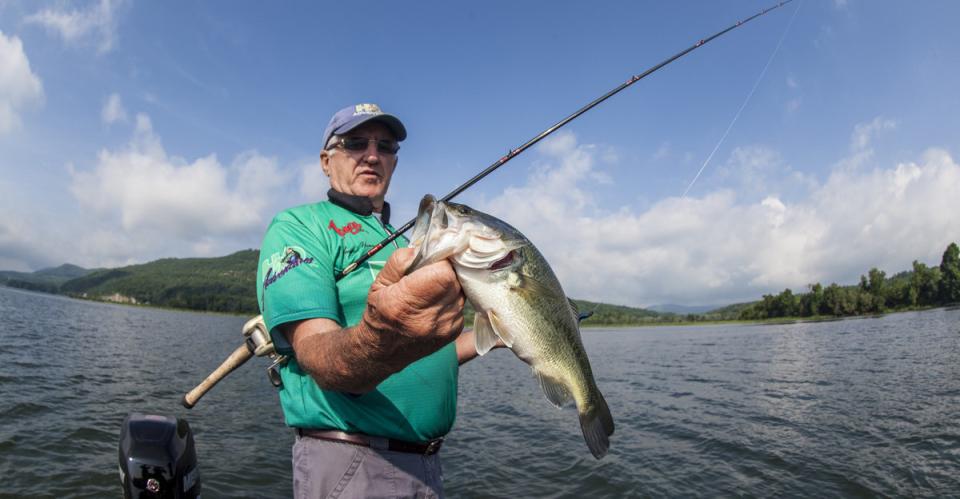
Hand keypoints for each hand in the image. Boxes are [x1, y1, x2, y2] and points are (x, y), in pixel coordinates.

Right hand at [361, 248, 464, 364]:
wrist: (384, 350)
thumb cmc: (380, 312)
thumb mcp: (380, 283)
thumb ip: (399, 262)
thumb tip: (421, 248)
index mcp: (405, 303)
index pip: (444, 274)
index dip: (443, 261)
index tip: (435, 257)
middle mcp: (428, 319)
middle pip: (456, 281)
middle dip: (449, 270)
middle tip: (436, 268)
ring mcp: (444, 328)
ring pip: (462, 292)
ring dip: (452, 284)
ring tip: (435, 286)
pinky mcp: (453, 332)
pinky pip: (461, 304)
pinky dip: (453, 298)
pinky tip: (438, 300)